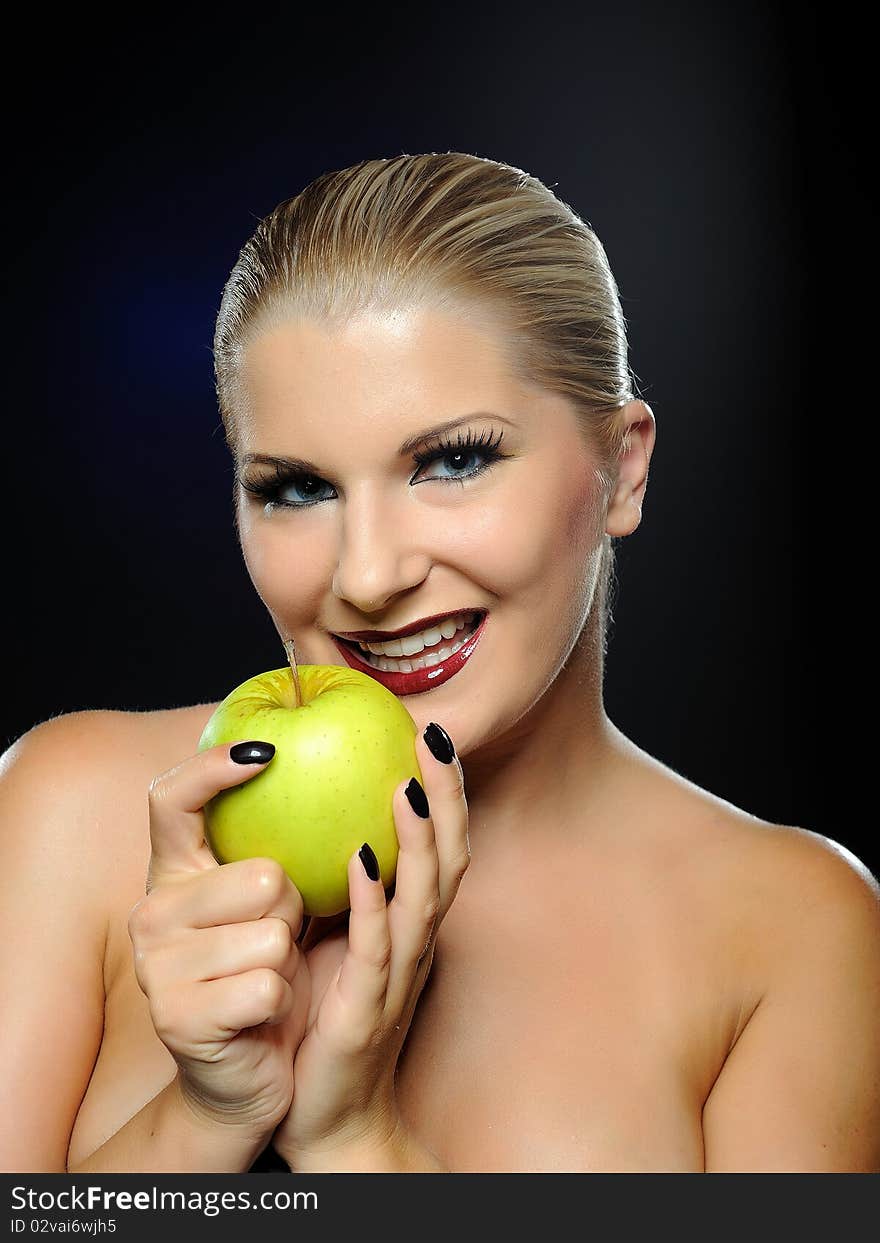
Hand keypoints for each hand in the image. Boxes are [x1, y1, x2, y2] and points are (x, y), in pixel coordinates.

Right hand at [128, 741, 310, 1138]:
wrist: (247, 1074)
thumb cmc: (269, 973)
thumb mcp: (272, 902)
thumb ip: (282, 846)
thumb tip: (342, 767)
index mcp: (172, 873)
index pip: (171, 797)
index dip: (213, 766)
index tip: (269, 750)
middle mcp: (152, 911)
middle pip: (262, 874)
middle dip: (294, 910)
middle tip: (280, 939)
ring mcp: (156, 965)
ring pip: (272, 934)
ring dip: (290, 962)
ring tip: (270, 978)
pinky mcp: (177, 1015)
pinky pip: (268, 984)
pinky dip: (282, 1001)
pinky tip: (261, 1016)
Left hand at [271, 723, 468, 1170]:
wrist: (328, 1115)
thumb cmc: (330, 1020)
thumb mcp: (343, 941)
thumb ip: (347, 887)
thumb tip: (327, 819)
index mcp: (413, 923)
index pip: (442, 843)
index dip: (444, 788)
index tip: (430, 731)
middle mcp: (418, 942)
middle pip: (449, 857)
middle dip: (446, 796)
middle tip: (433, 737)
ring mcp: (400, 975)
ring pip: (424, 896)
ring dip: (419, 839)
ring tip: (407, 785)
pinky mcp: (368, 1008)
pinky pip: (375, 947)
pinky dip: (373, 899)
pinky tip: (360, 859)